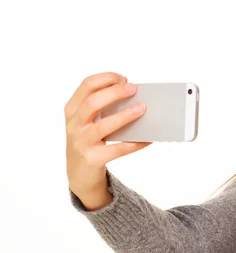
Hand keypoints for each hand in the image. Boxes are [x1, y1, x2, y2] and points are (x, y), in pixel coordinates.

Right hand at [65, 72, 151, 197]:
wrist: (79, 174)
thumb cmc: (89, 141)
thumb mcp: (88, 121)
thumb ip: (103, 108)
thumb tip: (134, 96)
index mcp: (72, 110)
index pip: (86, 85)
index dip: (106, 79)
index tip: (124, 79)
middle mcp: (74, 124)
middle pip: (93, 102)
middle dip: (115, 93)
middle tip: (134, 89)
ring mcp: (81, 142)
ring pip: (103, 126)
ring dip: (125, 116)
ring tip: (142, 109)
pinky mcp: (92, 159)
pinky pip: (116, 150)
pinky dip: (134, 144)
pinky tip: (147, 139)